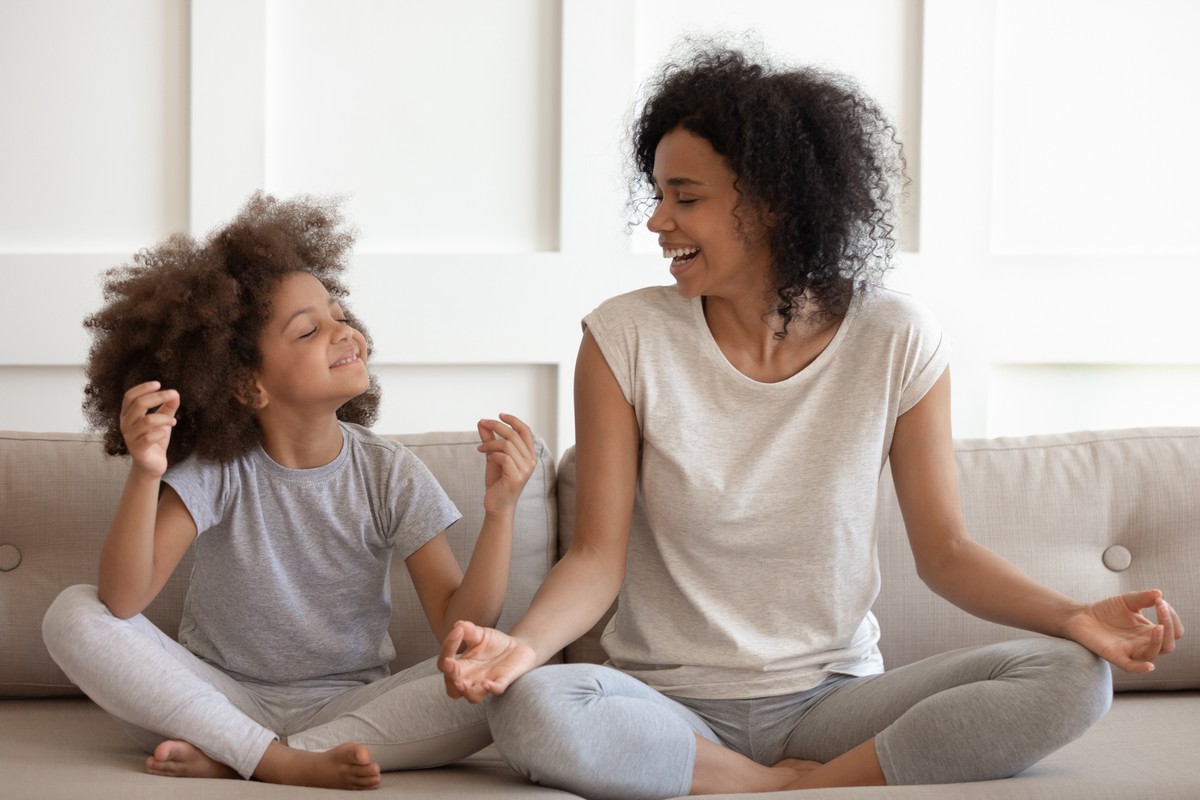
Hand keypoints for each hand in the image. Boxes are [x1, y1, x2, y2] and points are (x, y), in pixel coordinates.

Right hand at [119, 381, 179, 478]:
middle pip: (138, 404)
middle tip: (173, 394)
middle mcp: (125, 424)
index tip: (159, 384)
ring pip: (147, 421)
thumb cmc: (155, 439)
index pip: (130, 396)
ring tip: (173, 421)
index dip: (143, 388)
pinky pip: (149, 438)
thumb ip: (168, 407)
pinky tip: (166, 432)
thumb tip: (175, 393)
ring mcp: (130, 438)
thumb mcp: (162, 420)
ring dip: (164, 418)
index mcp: (128, 415)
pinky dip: (161, 432)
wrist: (151, 465)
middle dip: (158, 397)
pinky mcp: (138, 450)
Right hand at [439, 620, 537, 702]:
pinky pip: (497, 690)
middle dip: (450, 677)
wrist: (518, 647)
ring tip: (461, 683)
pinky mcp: (503, 681)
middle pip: (452, 688)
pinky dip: (492, 688)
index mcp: (461, 666)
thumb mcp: (479, 633)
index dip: (448, 648)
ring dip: (466, 691)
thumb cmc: (493, 643)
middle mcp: (471, 678)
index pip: (445, 663)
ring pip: (472, 697)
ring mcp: (486, 682)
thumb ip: (468, 630)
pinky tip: (487, 683)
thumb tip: (457, 625)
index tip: (457, 631)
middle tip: (450, 664)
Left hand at [476, 414, 535, 514]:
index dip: (513, 420)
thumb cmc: (497, 482)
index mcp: (529, 454)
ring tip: (481, 448)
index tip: (500, 415)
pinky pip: (503, 457)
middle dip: (497, 425)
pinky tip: (486, 457)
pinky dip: (492, 454)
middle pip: (515, 434)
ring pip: (507, 445)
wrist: (496, 505)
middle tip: (483, 423)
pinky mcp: (516, 477)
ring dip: (490, 443)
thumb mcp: (492, 456)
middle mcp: (531, 461)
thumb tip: (481, 422)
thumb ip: (489, 440)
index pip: (525, 430)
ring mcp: (525, 470)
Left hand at [1066, 590, 1184, 672]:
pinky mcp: (1114, 655)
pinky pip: (1130, 667)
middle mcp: (1143, 643)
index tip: (1161, 601)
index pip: (1173, 631)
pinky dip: (1140, 668)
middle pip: (1168, 644)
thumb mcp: (1127, 601)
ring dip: (1159, 641)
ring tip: (1159, 627)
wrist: (1081, 616)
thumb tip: (1159, 594)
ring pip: (1153, 654)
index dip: (1172, 618)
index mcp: (1149, 631)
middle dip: (1169, 627)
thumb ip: (1143, 598)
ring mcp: (1129, 651)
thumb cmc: (1106, 610)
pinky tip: (1150, 666)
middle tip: (1161, 607)